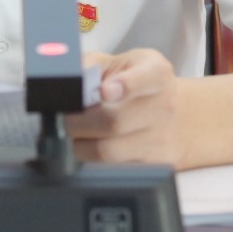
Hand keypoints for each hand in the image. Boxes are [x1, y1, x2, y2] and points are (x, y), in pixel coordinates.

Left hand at [65, 49, 181, 165]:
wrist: (168, 112)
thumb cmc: (131, 82)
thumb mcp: (115, 63)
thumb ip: (89, 66)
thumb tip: (68, 82)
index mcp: (157, 72)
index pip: (148, 78)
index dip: (126, 85)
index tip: (104, 91)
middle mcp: (165, 105)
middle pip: (115, 120)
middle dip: (79, 122)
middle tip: (64, 119)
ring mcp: (162, 137)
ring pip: (109, 150)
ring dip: (81, 144)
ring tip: (73, 134)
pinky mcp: (155, 164)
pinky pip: (113, 169)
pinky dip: (92, 159)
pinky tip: (88, 146)